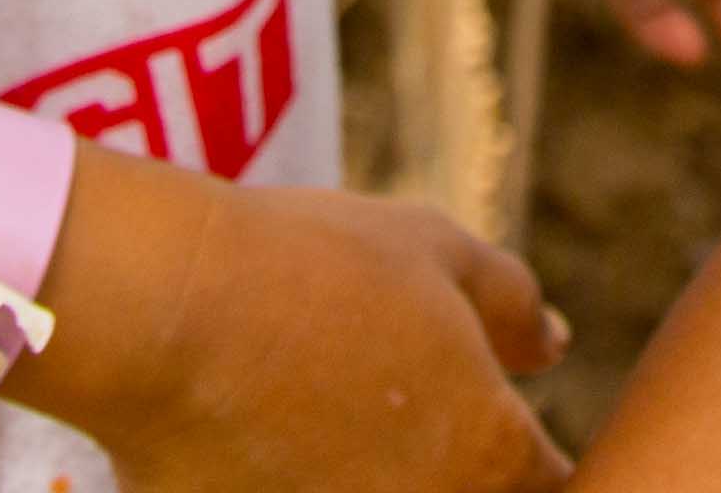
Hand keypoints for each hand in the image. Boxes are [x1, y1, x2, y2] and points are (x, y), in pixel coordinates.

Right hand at [73, 182, 571, 492]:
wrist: (167, 312)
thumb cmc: (310, 265)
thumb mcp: (437, 251)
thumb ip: (510, 305)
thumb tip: (553, 345)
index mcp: (488, 455)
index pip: (551, 487)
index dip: (532, 464)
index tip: (498, 433)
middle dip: (451, 471)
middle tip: (391, 414)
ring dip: (372, 478)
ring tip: (317, 422)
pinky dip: (292, 486)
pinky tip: (264, 451)